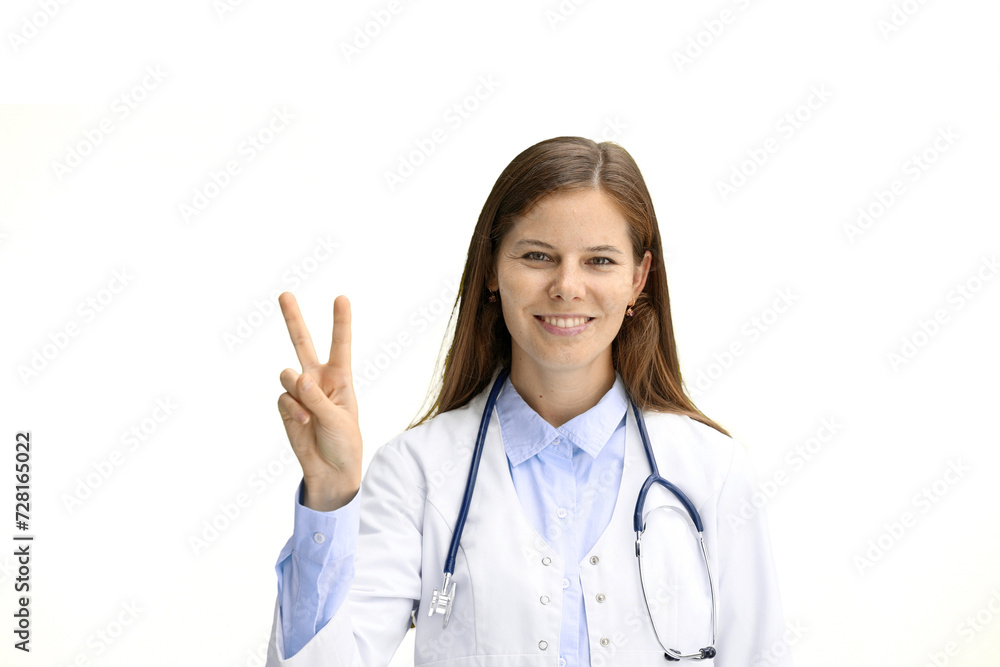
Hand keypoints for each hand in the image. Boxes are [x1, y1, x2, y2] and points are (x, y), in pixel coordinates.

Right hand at [276, 292, 361, 510]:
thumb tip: (296, 377)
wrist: (330, 470)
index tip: (341, 298)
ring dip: (297, 392)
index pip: (340, 345)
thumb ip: (316, 397)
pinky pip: (283, 398)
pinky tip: (304, 423)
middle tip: (284, 294)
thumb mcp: (337, 419)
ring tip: (310, 413)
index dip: (340, 322)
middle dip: (293, 319)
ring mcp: (300, 392)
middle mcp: (318, 379)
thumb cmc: (344, 443)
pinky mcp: (287, 407)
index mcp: (341, 378)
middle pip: (302, 343)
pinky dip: (293, 410)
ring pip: (288, 375)